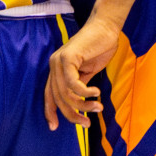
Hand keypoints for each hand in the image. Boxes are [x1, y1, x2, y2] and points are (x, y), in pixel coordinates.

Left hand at [45, 15, 120, 129]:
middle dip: (72, 114)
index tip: (55, 128)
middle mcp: (54, 65)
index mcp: (56, 69)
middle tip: (87, 123)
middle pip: (58, 98)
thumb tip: (78, 104)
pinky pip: (73, 83)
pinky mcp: (67, 57)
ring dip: (82, 105)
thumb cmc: (99, 47)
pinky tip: (95, 93)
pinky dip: (84, 92)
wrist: (107, 27)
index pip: (49, 95)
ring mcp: (58, 61)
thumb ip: (80, 86)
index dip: (51, 112)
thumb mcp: (88, 72)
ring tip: (97, 108)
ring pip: (65, 93)